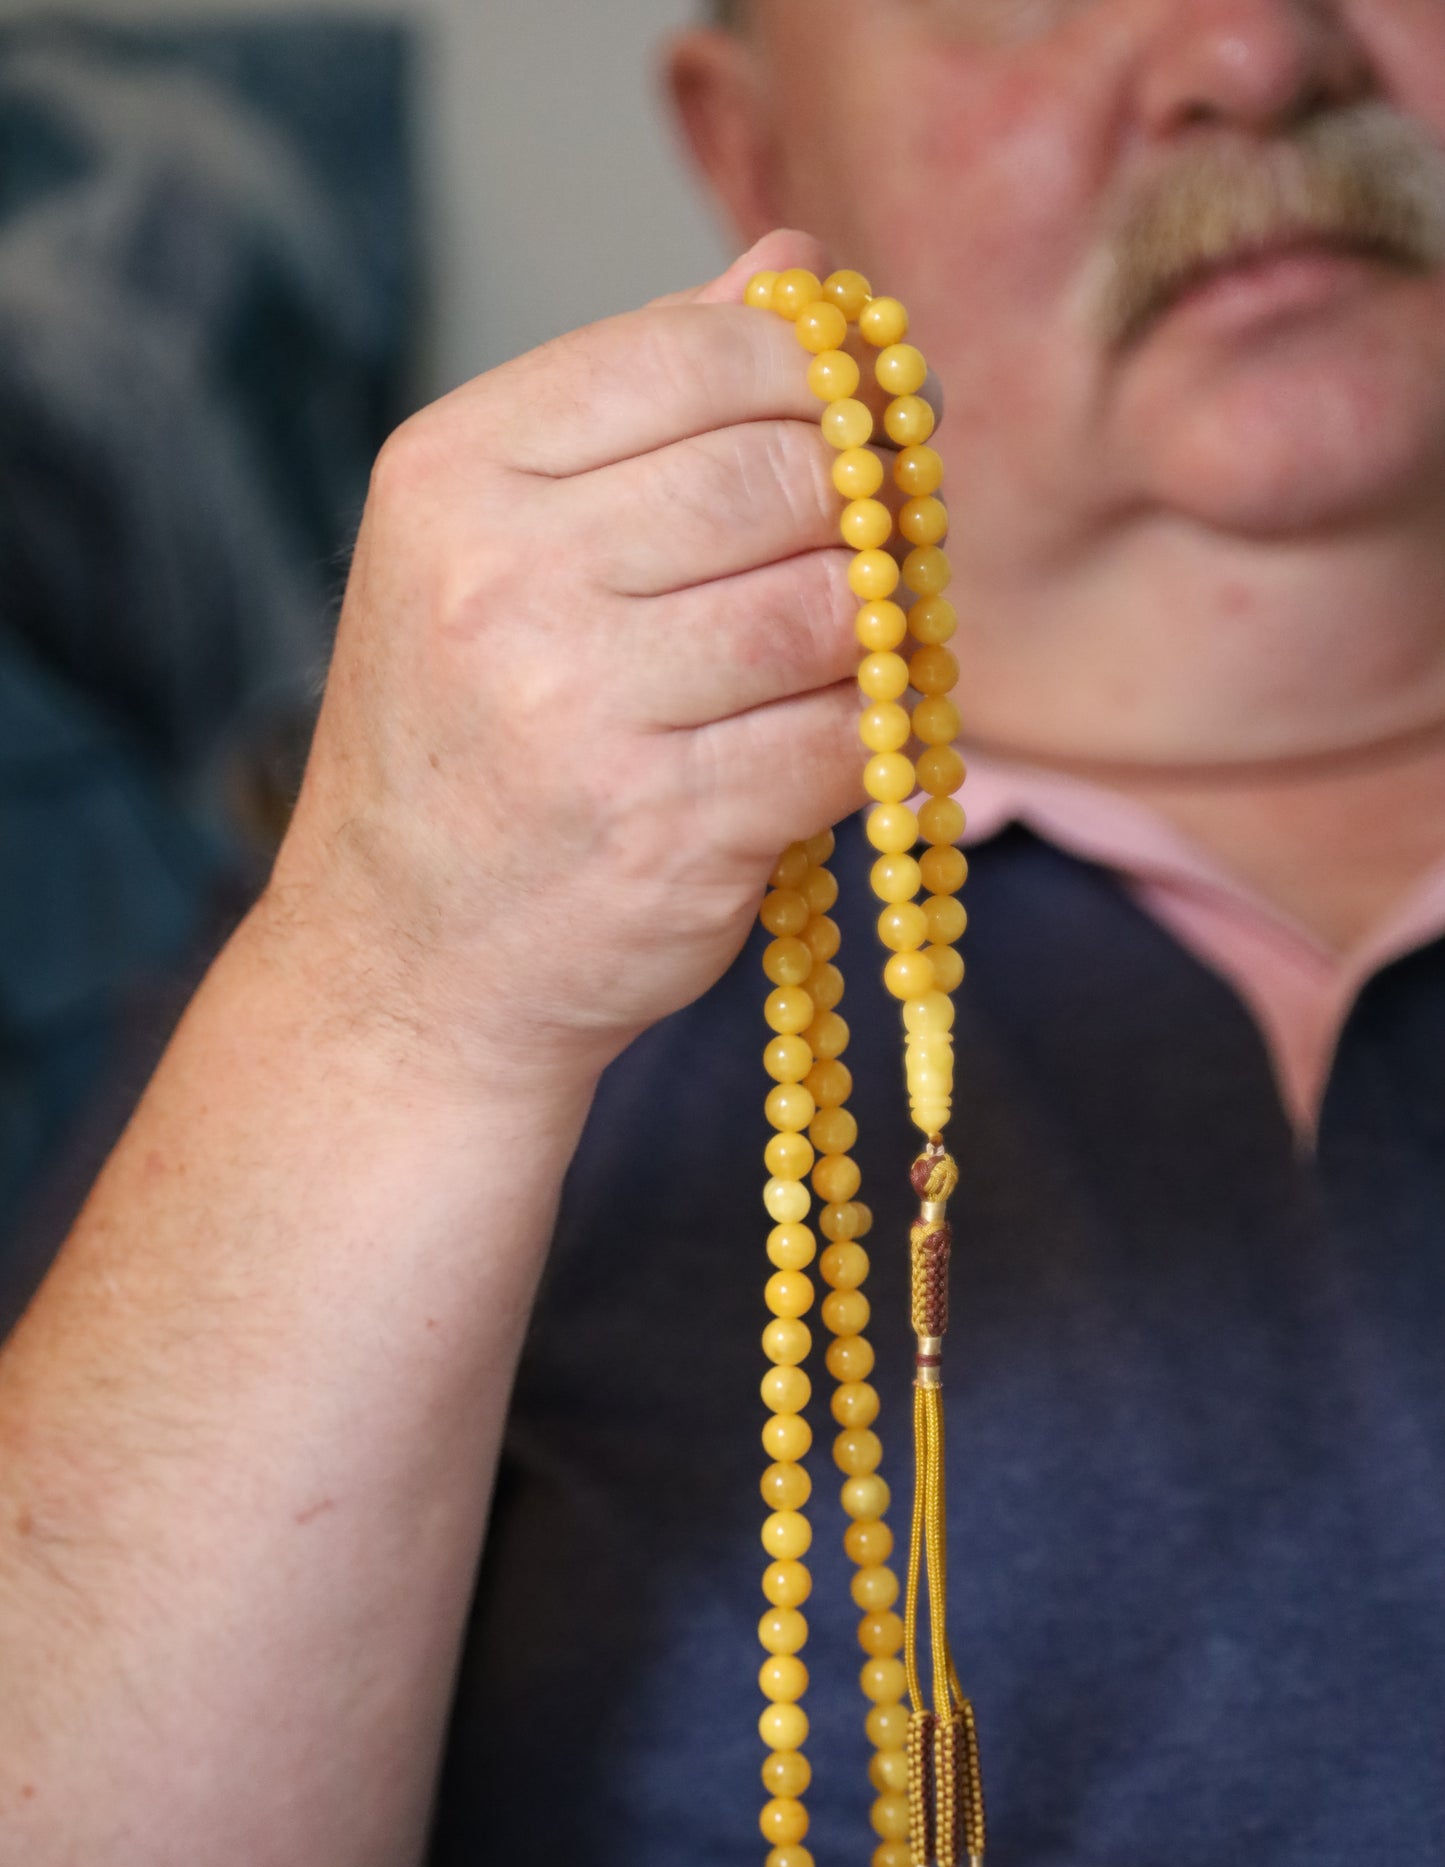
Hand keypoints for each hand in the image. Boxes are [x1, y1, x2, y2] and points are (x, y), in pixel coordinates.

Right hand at [265, 230, 864, 1098]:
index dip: (813, 382)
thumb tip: (792, 261)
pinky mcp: (670, 830)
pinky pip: (846, 743)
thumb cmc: (466, 745)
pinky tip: (816, 758)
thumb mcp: (493, 546)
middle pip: (786, 476)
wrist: (406, 969)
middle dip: (855, 513)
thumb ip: (641, 405)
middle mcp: (505, 578)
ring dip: (864, 639)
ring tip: (829, 664)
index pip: (702, 351)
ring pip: (830, 609)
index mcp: (456, 473)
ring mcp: (585, 711)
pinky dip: (864, 749)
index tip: (847, 429)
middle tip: (861, 556)